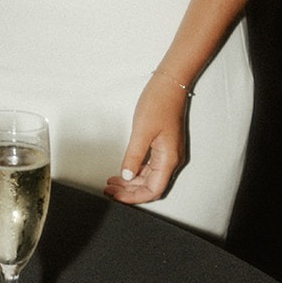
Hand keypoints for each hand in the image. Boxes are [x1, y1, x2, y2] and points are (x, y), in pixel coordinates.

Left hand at [104, 73, 189, 207]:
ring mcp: (169, 153)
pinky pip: (151, 167)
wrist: (170, 85)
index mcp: (169, 159)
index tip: (116, 196)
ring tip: (113, 182)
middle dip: (130, 191)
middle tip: (109, 190)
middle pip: (151, 186)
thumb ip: (134, 156)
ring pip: (150, 177)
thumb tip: (126, 176)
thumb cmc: (159, 104)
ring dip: (132, 182)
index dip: (134, 197)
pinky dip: (136, 171)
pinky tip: (124, 171)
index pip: (153, 190)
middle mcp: (172, 160)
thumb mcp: (142, 131)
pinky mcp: (164, 147)